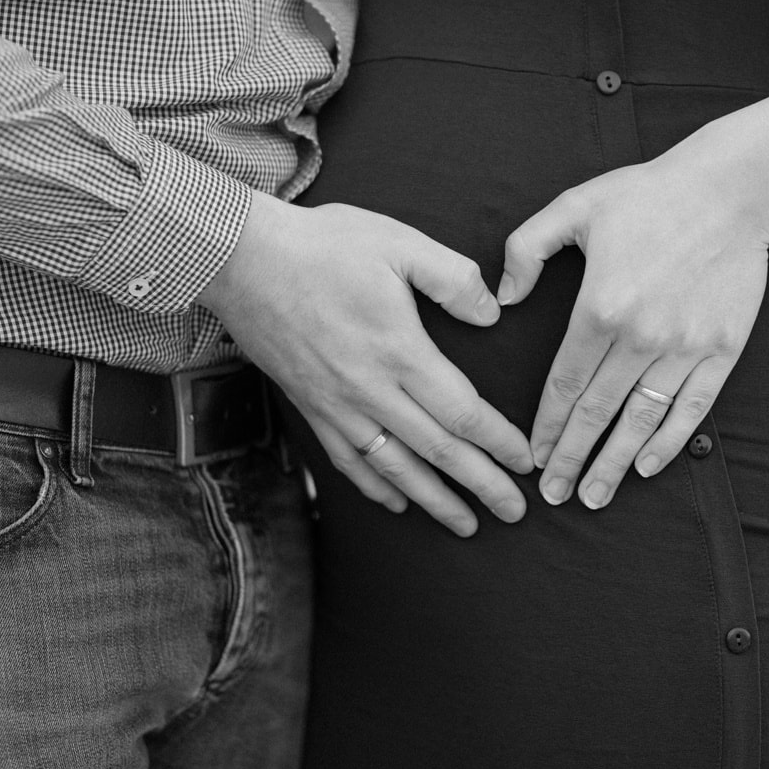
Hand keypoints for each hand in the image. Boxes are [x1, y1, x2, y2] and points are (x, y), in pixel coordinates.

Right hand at [200, 192, 532, 535]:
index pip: (464, 412)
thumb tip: (493, 313)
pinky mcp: (309, 406)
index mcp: (402, 352)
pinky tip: (396, 503)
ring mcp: (336, 404)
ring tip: (466, 526)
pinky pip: (347, 460)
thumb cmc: (323, 245)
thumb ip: (453, 278)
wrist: (240, 259)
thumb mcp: (399, 243)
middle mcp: (371, 390)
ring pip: (394, 468)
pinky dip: (375, 487)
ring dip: (433, 501)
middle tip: (516, 513)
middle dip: (482, 486)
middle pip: (438, 452)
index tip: (528, 463)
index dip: (500, 443)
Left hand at [498, 155, 768, 509]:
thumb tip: (503, 298)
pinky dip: (669, 442)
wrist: (733, 188)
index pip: (565, 384)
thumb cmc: (648, 193)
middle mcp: (641, 336)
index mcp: (599, 307)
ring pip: (642, 420)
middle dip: (571, 458)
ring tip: (594, 497)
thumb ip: (526, 249)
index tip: (531, 456)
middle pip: (598, 414)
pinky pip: (692, 408)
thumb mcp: (573, 206)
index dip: (546, 425)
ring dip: (615, 463)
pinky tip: (648, 467)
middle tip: (552, 495)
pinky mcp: (723, 349)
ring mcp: (686, 347)